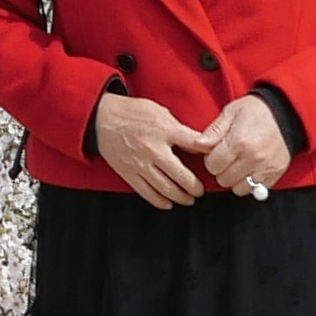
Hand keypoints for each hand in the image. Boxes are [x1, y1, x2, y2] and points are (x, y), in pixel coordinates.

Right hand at [89, 89, 206, 208]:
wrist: (101, 119)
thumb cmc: (132, 113)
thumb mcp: (159, 112)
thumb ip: (179, 128)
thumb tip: (198, 144)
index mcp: (164, 130)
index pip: (193, 144)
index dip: (208, 154)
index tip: (215, 161)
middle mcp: (153, 150)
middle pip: (181, 175)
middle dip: (195, 187)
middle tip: (200, 191)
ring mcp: (140, 164)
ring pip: (166, 188)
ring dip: (181, 197)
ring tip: (188, 199)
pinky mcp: (129, 173)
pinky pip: (147, 192)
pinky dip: (160, 201)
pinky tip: (168, 203)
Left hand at [197, 94, 291, 197]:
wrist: (286, 114)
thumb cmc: (256, 111)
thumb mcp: (231, 112)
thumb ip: (214, 131)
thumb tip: (198, 145)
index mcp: (239, 141)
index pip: (212, 165)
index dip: (210, 159)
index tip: (216, 152)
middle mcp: (252, 158)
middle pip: (223, 179)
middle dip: (221, 170)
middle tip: (227, 158)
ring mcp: (265, 168)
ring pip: (238, 188)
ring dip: (235, 179)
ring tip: (238, 164)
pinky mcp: (275, 174)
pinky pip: (255, 190)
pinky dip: (250, 183)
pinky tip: (250, 169)